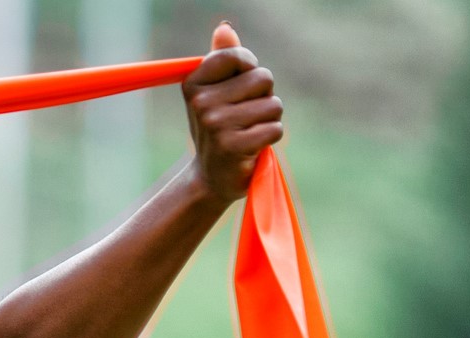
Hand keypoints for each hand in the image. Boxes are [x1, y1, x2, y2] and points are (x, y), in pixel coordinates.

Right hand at [180, 23, 282, 203]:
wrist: (211, 177)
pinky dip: (270, 138)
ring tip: (249, 131)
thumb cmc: (219, 128)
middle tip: (244, 116)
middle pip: (263, 78)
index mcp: (193, 83)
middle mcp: (201, 102)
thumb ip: (222, 59)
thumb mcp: (216, 92)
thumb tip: (224, 29)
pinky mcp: (233, 145)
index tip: (241, 88)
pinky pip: (275, 128)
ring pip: (273, 105)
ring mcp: (215, 123)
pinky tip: (252, 147)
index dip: (251, 69)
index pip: (239, 57)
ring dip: (269, 119)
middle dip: (263, 96)